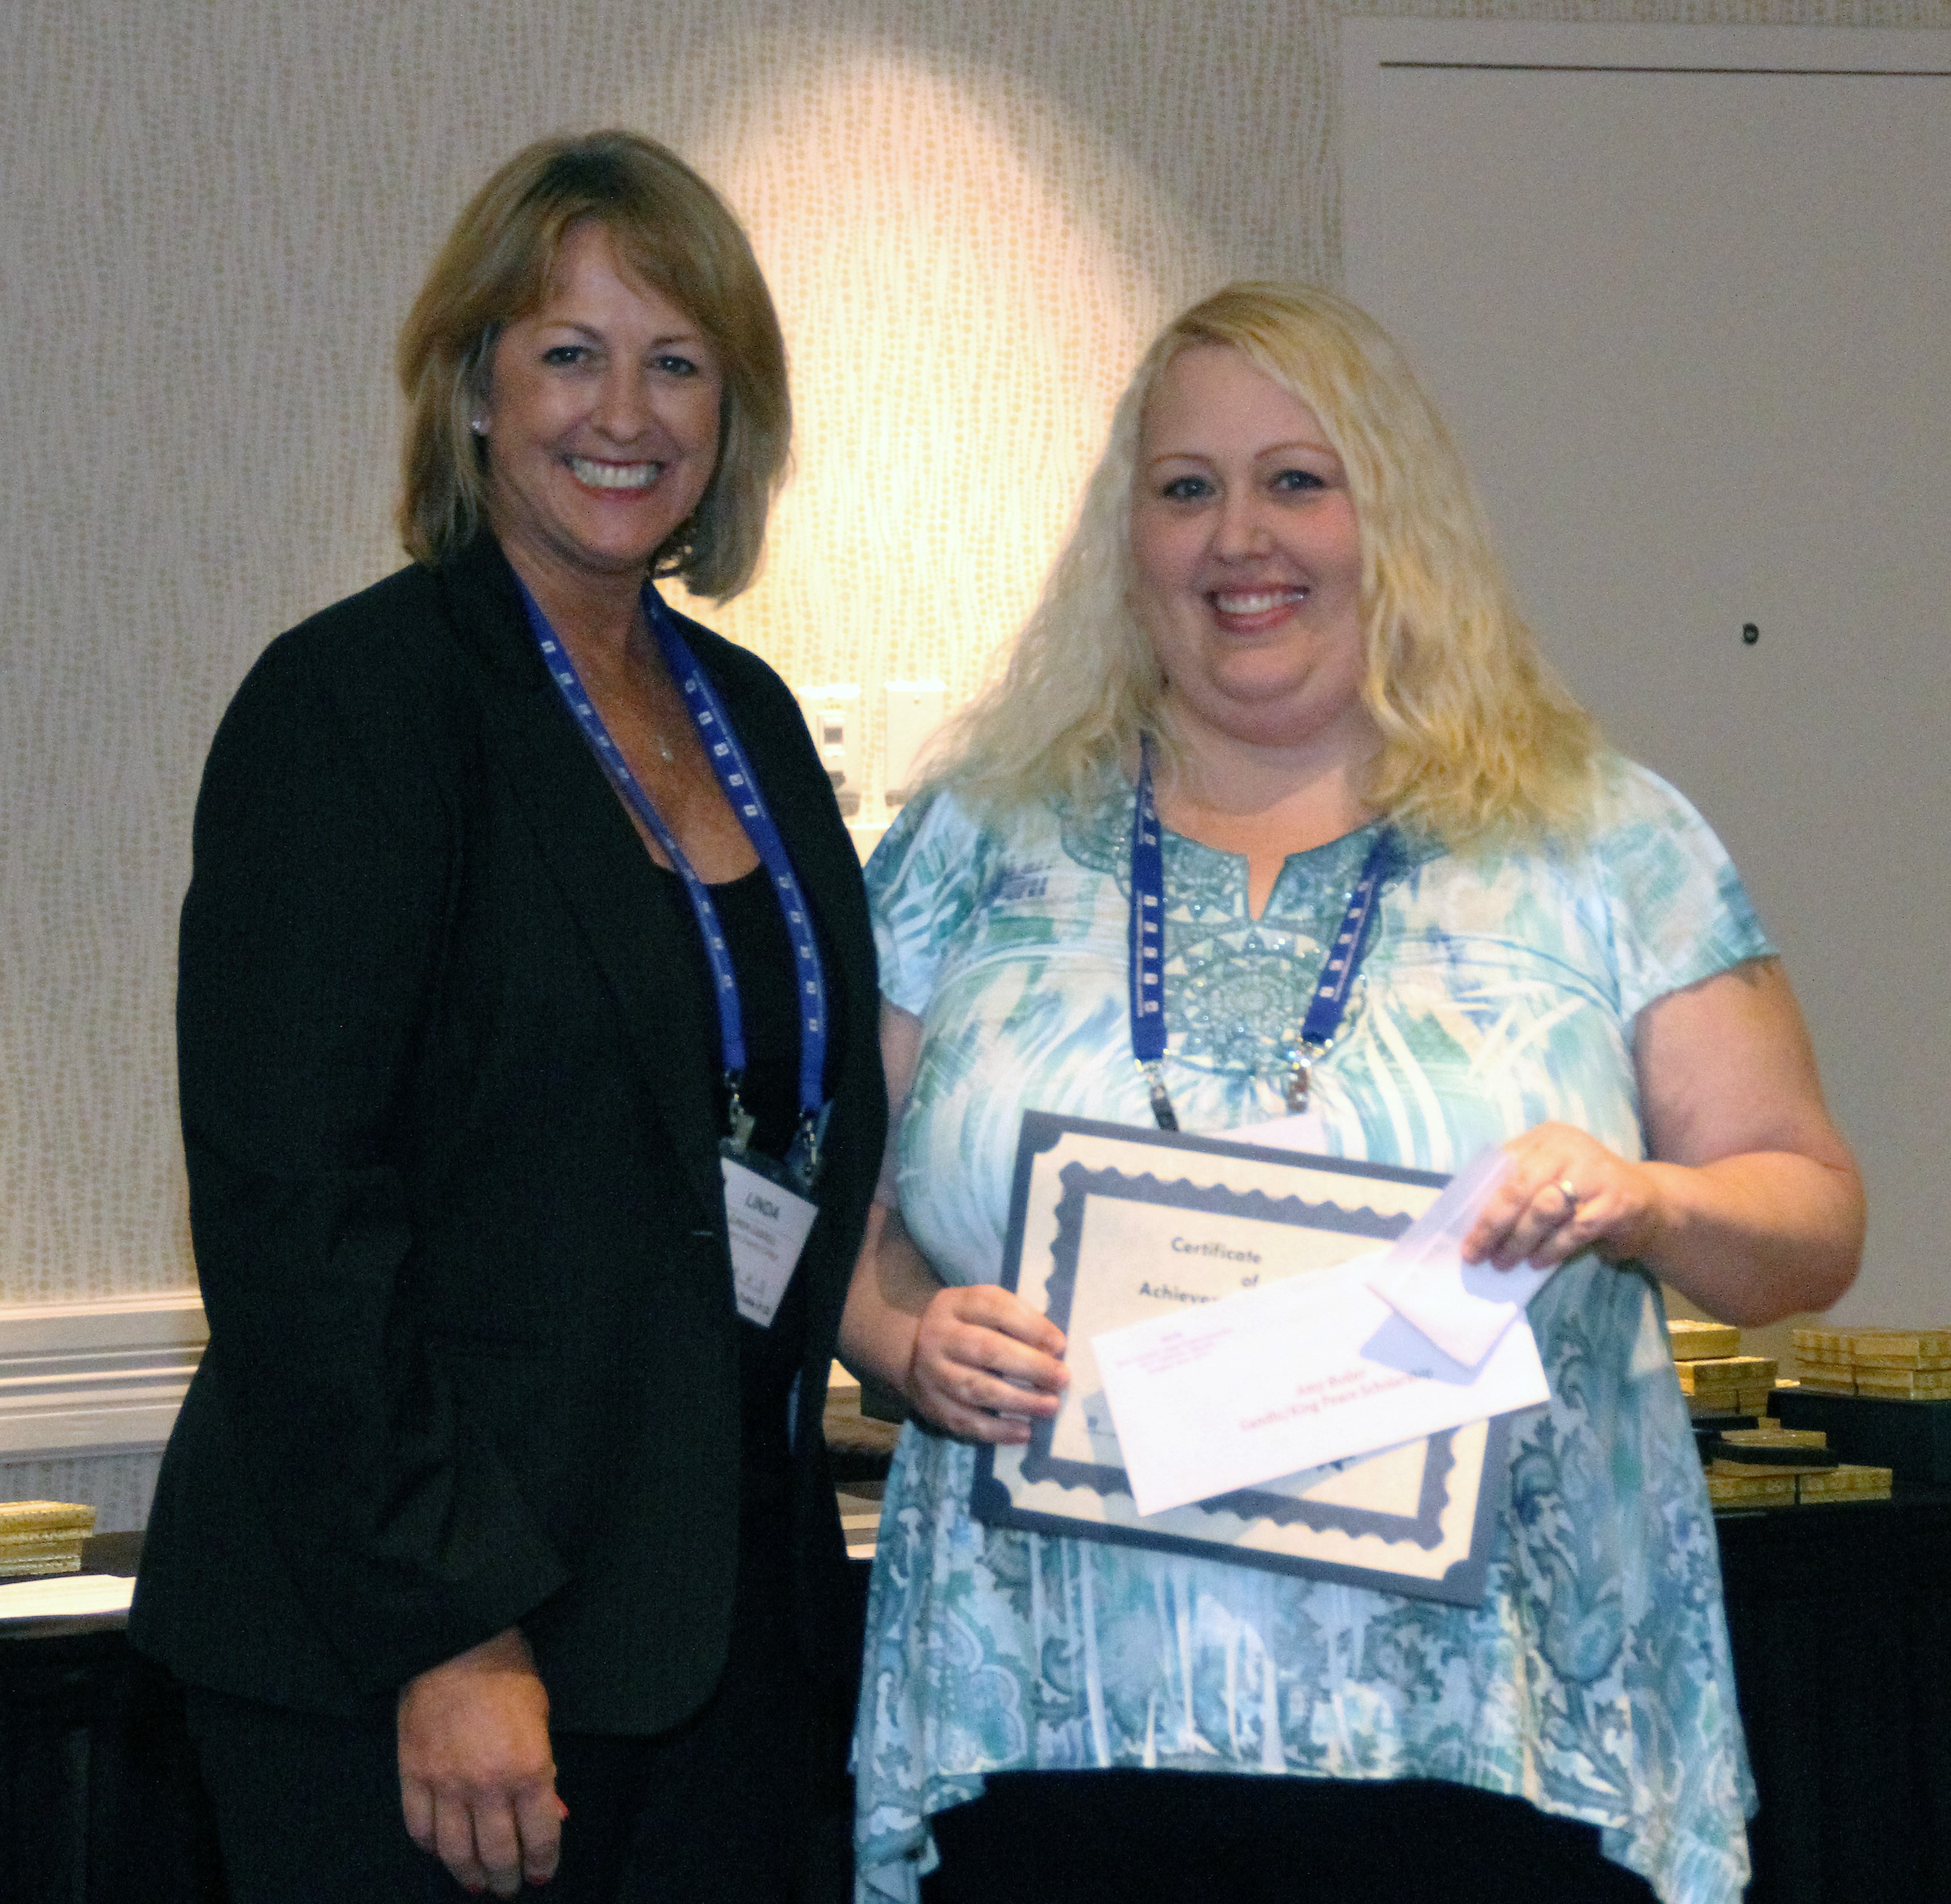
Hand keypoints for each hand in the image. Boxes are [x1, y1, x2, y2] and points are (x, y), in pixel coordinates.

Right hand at [398, 1627, 561, 1896]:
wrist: (457, 1643)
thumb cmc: (509, 1673)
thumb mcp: (541, 1718)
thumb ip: (545, 1769)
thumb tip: (552, 1811)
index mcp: (528, 1769)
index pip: (541, 1834)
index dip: (544, 1861)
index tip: (542, 1874)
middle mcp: (487, 1786)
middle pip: (498, 1853)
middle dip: (507, 1878)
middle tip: (509, 1888)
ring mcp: (445, 1784)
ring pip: (455, 1850)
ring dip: (468, 1874)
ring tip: (476, 1884)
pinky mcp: (413, 1776)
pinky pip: (419, 1827)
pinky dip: (430, 1846)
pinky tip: (440, 1851)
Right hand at [905, 1284, 1068, 1443]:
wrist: (911, 1347)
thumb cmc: (966, 1326)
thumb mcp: (983, 1308)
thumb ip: (1015, 1319)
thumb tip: (1055, 1347)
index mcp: (957, 1304)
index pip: (995, 1308)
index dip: (1030, 1326)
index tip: (1060, 1345)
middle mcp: (940, 1336)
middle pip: (986, 1349)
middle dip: (1030, 1365)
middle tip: (1062, 1378)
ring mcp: (932, 1372)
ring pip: (976, 1388)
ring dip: (1018, 1400)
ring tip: (1050, 1406)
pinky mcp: (931, 1405)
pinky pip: (965, 1421)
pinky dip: (997, 1430)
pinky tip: (1024, 1431)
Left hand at [1462, 1123, 1664, 1271]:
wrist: (1650, 1201)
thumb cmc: (1585, 1191)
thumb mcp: (1551, 1176)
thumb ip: (1519, 1185)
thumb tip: (1473, 1219)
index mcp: (1547, 1138)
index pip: (1504, 1169)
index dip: (1481, 1205)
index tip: (1464, 1236)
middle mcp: (1571, 1149)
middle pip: (1520, 1187)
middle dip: (1494, 1225)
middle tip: (1477, 1255)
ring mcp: (1596, 1174)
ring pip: (1545, 1209)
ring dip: (1520, 1241)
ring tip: (1504, 1262)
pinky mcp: (1616, 1202)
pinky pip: (1574, 1230)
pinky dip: (1552, 1249)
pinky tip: (1538, 1262)